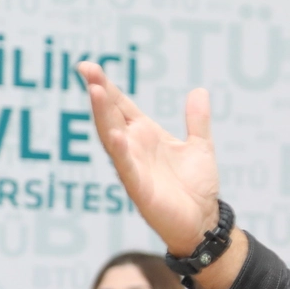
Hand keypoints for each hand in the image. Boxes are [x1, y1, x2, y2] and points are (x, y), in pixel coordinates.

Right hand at [77, 61, 218, 254]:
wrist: (204, 222)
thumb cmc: (196, 188)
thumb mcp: (200, 147)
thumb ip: (197, 121)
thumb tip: (199, 91)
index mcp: (146, 135)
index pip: (121, 105)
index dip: (107, 86)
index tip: (88, 66)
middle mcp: (134, 147)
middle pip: (111, 115)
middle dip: (99, 93)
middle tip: (86, 69)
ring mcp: (133, 166)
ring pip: (112, 136)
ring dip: (103, 115)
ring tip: (95, 91)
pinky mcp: (139, 187)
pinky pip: (126, 167)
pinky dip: (120, 151)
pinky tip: (115, 135)